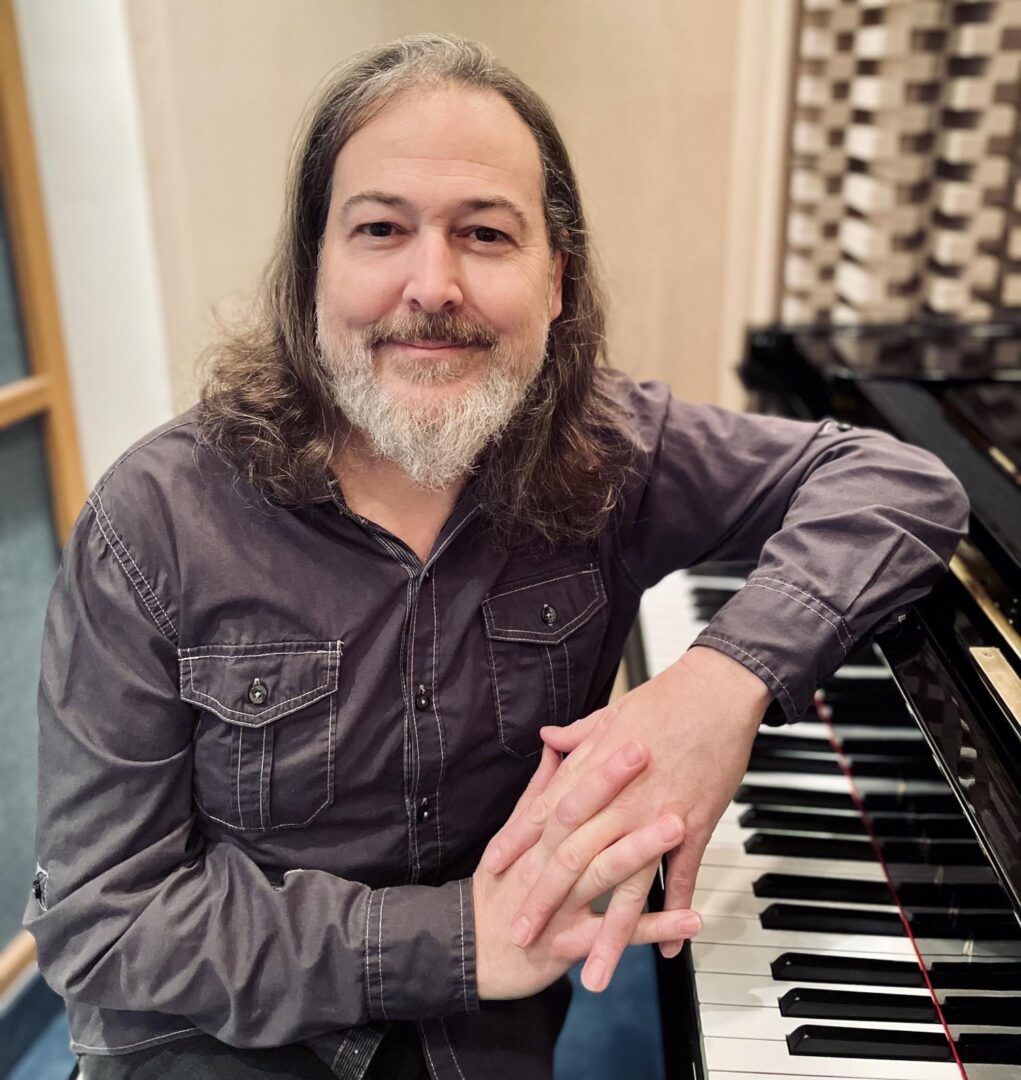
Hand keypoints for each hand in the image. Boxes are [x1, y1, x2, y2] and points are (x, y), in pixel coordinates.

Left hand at [485, 645, 768, 990]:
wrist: (716, 692)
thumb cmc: (665, 698)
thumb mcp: (611, 713)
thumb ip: (578, 736)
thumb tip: (549, 739)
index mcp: (593, 771)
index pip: (544, 816)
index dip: (517, 846)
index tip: (495, 873)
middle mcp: (619, 801)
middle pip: (573, 859)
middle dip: (546, 901)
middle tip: (523, 936)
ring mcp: (657, 818)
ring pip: (626, 886)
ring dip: (610, 934)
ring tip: (595, 973)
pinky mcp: (695, 827)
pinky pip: (682, 878)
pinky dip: (675, 914)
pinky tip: (670, 949)